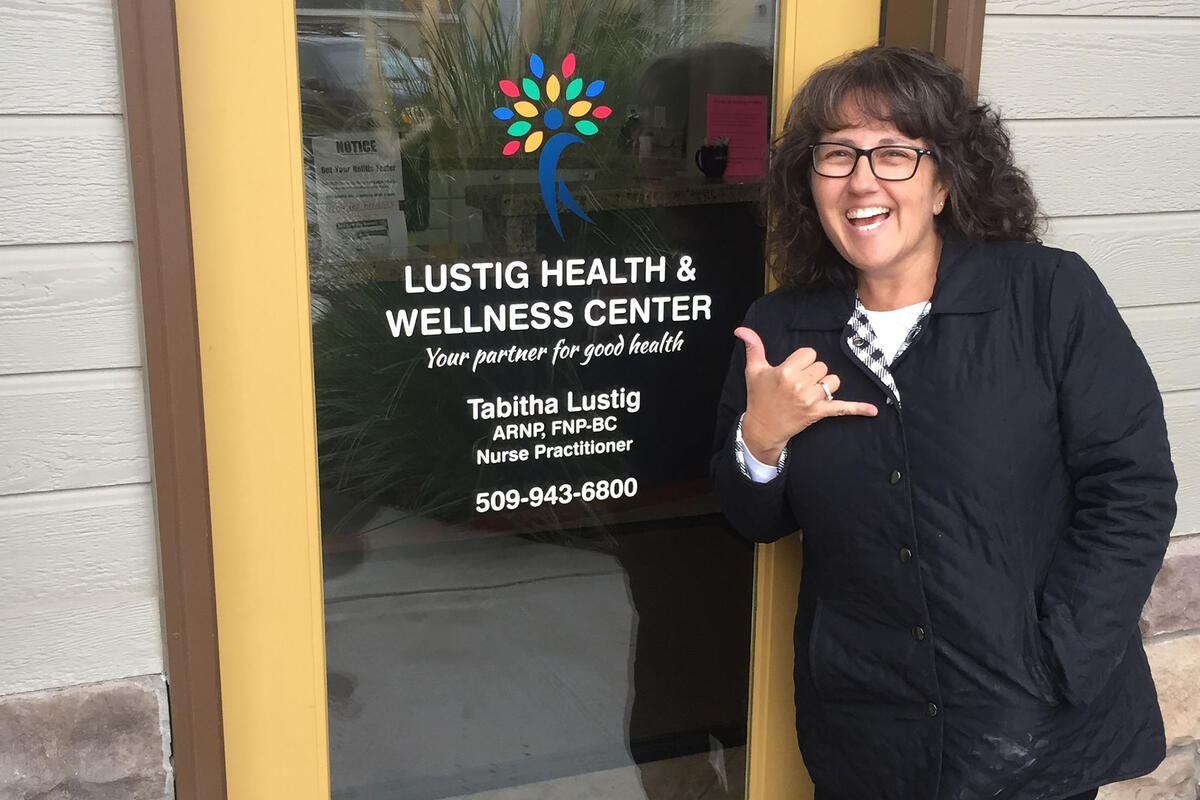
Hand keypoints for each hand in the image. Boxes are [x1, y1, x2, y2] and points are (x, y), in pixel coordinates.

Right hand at [735, 326, 877, 463]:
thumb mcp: (754, 371)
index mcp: (785, 371)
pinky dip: (858, 409)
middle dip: (813, 373)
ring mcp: (810, 400)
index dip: (802, 361)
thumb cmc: (759, 397)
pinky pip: (843, 408)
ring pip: (832, 381)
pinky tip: (873, 410)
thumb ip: (753, 347)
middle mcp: (799, 384)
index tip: (792, 371)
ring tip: (808, 393)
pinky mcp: (819, 413)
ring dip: (825, 385)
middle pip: (822, 366)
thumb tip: (741, 329)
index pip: (809, 353)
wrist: (763, 427)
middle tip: (797, 385)